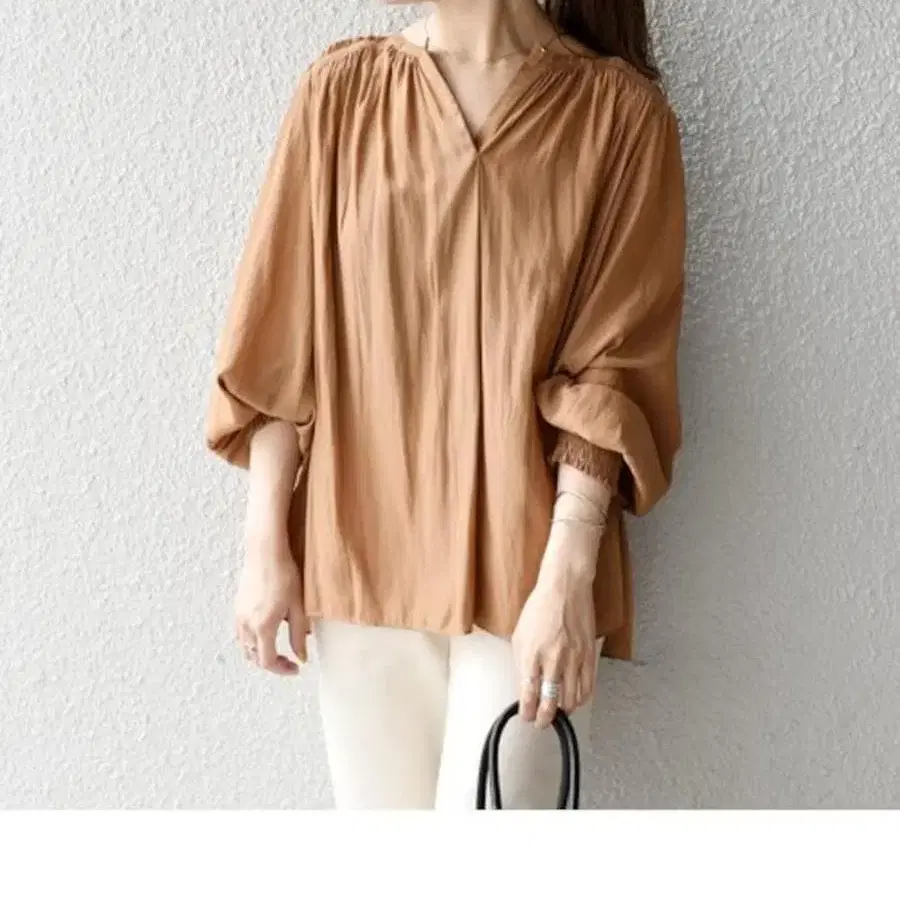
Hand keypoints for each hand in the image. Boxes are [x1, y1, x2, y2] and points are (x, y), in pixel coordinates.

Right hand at [234, 536, 306, 674]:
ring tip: (278, 649)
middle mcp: (247, 625)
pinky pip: (241, 634)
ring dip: (260, 654)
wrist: (266, 553)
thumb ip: (298, 635)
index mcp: (263, 627)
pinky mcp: (237, 607)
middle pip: (254, 657)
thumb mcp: (297, 607)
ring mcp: (239, 616)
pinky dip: (252, 641)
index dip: (282, 670)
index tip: (295, 668)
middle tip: (289, 661)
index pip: (268, 661)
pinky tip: (265, 633)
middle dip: (272, 663)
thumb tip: (301, 657)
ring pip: (245, 647)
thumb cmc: (285, 576)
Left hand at [512, 522, 598, 727]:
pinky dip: (582, 698)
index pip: (528, 694)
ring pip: (572, 699)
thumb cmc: (540, 607)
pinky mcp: (589, 655)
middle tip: (542, 722)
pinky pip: (588, 686)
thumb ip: (522, 662)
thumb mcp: (520, 634)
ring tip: (558, 712)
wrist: (565, 588)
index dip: (527, 712)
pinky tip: (576, 700)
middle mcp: (552, 660)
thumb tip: (525, 685)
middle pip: (550, 702)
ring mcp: (573, 659)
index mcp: (531, 655)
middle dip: (545, 718)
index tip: (526, 717)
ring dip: (564, 710)